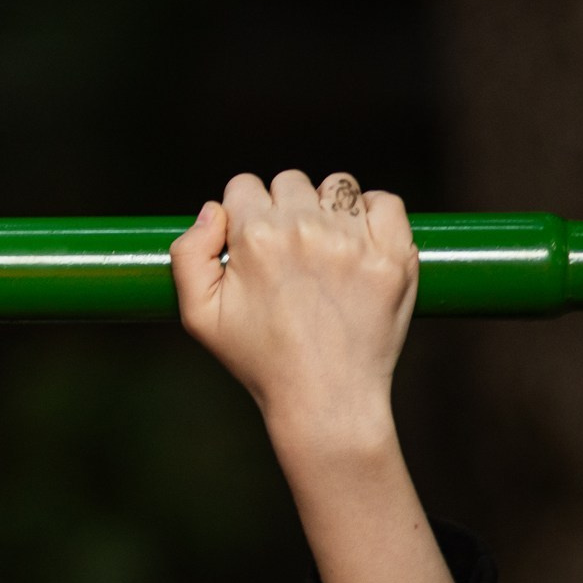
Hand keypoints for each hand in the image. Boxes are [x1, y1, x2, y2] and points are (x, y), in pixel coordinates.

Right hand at [171, 170, 456, 582]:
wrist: (326, 401)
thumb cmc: (259, 359)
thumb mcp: (197, 315)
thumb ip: (188, 254)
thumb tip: (213, 209)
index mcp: (255, 239)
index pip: (244, 186)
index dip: (243, 213)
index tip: (251, 243)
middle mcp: (305, 231)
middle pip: (289, 181)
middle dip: (283, 208)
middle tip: (288, 253)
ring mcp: (355, 242)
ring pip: (336, 187)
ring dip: (327, 208)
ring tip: (325, 250)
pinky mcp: (395, 256)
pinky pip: (385, 202)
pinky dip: (372, 214)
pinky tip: (358, 242)